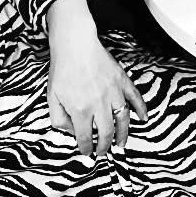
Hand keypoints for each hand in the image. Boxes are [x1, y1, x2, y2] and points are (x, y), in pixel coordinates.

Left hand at [48, 21, 146, 156]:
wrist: (74, 44)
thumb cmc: (62, 69)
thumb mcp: (52, 97)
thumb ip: (59, 119)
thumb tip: (70, 131)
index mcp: (80, 110)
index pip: (85, 138)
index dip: (86, 149)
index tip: (87, 152)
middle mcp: (99, 104)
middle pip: (106, 133)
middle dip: (104, 147)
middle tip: (103, 152)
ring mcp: (113, 92)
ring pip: (122, 119)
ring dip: (123, 134)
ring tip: (122, 144)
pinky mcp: (121, 80)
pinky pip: (135, 97)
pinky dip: (141, 109)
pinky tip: (143, 118)